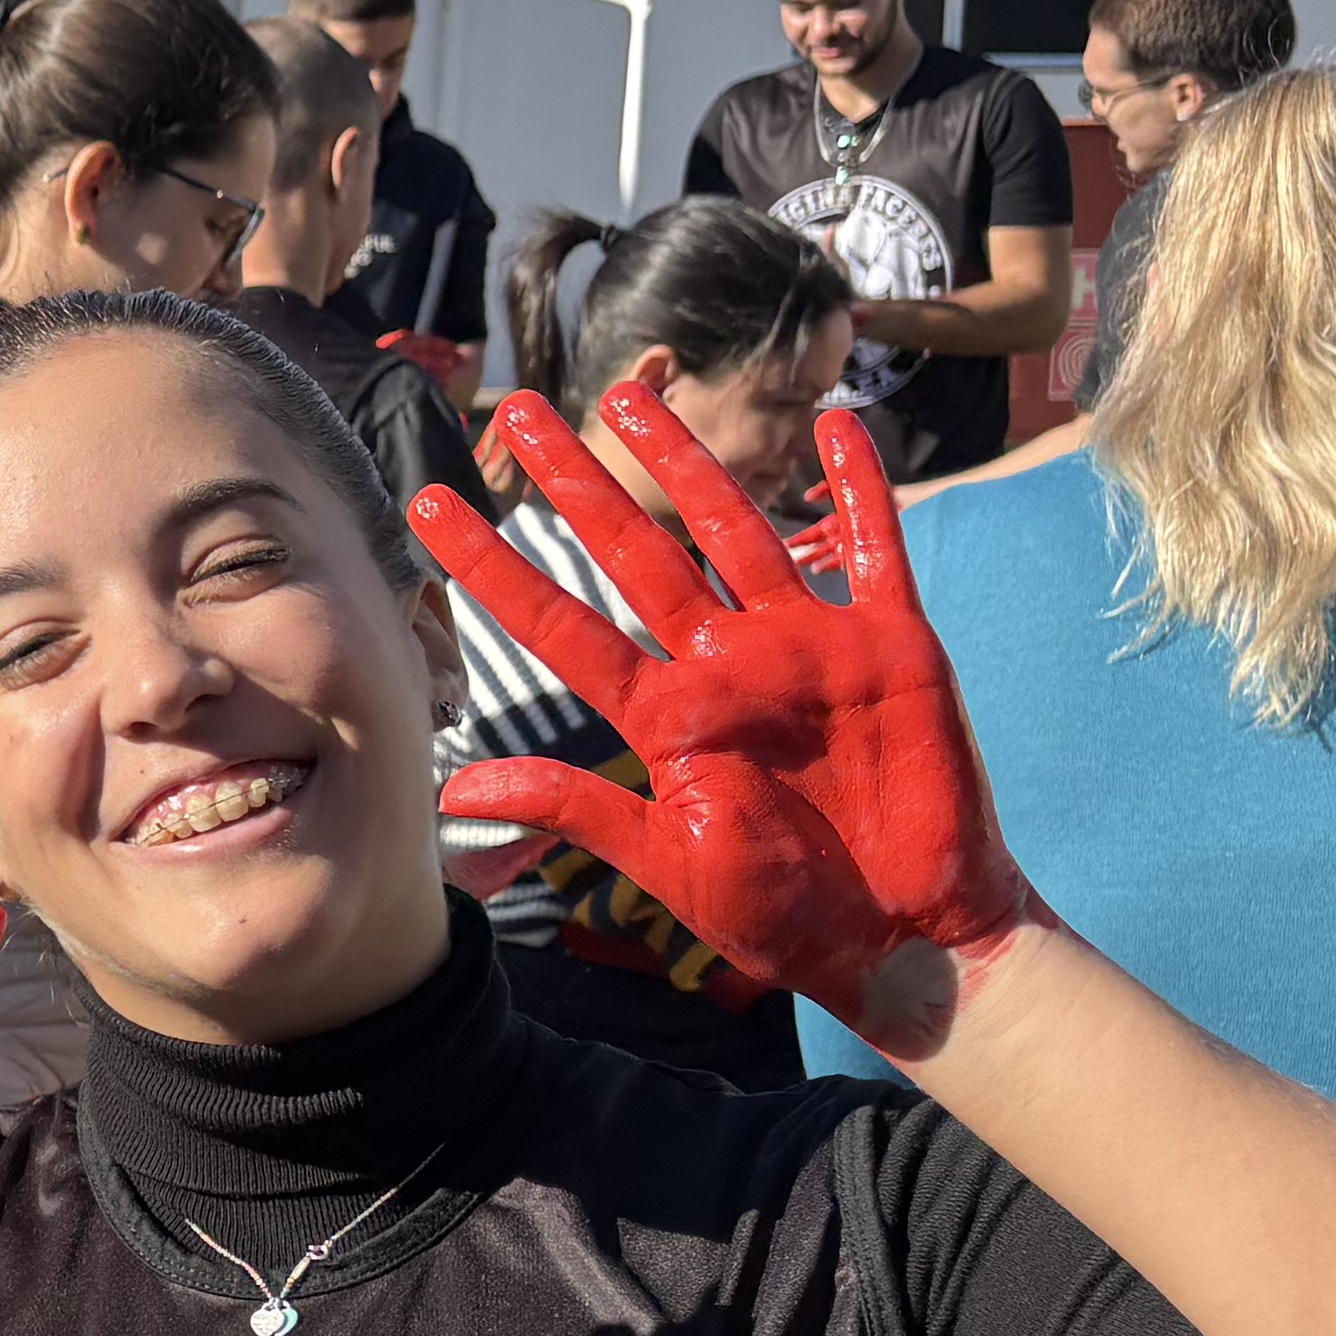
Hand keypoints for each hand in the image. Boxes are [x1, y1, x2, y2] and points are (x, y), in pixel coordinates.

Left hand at [417, 389, 1041, 1054]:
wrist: (905, 937)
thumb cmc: (784, 913)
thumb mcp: (667, 860)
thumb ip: (575, 808)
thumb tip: (453, 796)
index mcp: (667, 716)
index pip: (561, 625)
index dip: (495, 567)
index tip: (430, 507)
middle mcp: (727, 664)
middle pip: (637, 554)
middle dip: (578, 484)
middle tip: (520, 412)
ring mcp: (807, 644)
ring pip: (735, 527)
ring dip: (688, 461)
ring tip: (632, 398)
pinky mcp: (892, 643)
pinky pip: (872, 548)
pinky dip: (860, 487)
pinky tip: (840, 423)